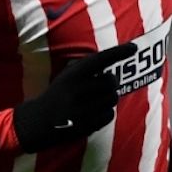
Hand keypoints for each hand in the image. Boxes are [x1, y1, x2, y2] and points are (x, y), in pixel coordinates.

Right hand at [11, 42, 137, 152]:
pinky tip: (94, 112)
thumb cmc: (56, 95)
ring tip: (96, 99)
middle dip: (111, 82)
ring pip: (113, 98)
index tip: (133, 47)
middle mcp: (79, 90)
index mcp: (73, 75)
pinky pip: (109, 114)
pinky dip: (106, 112)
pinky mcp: (88, 125)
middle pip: (112, 81)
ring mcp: (84, 109)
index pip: (102, 59)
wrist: (38, 122)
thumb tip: (111, 58)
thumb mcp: (65, 76)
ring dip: (109, 97)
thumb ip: (84, 68)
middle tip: (103, 84)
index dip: (120, 52)